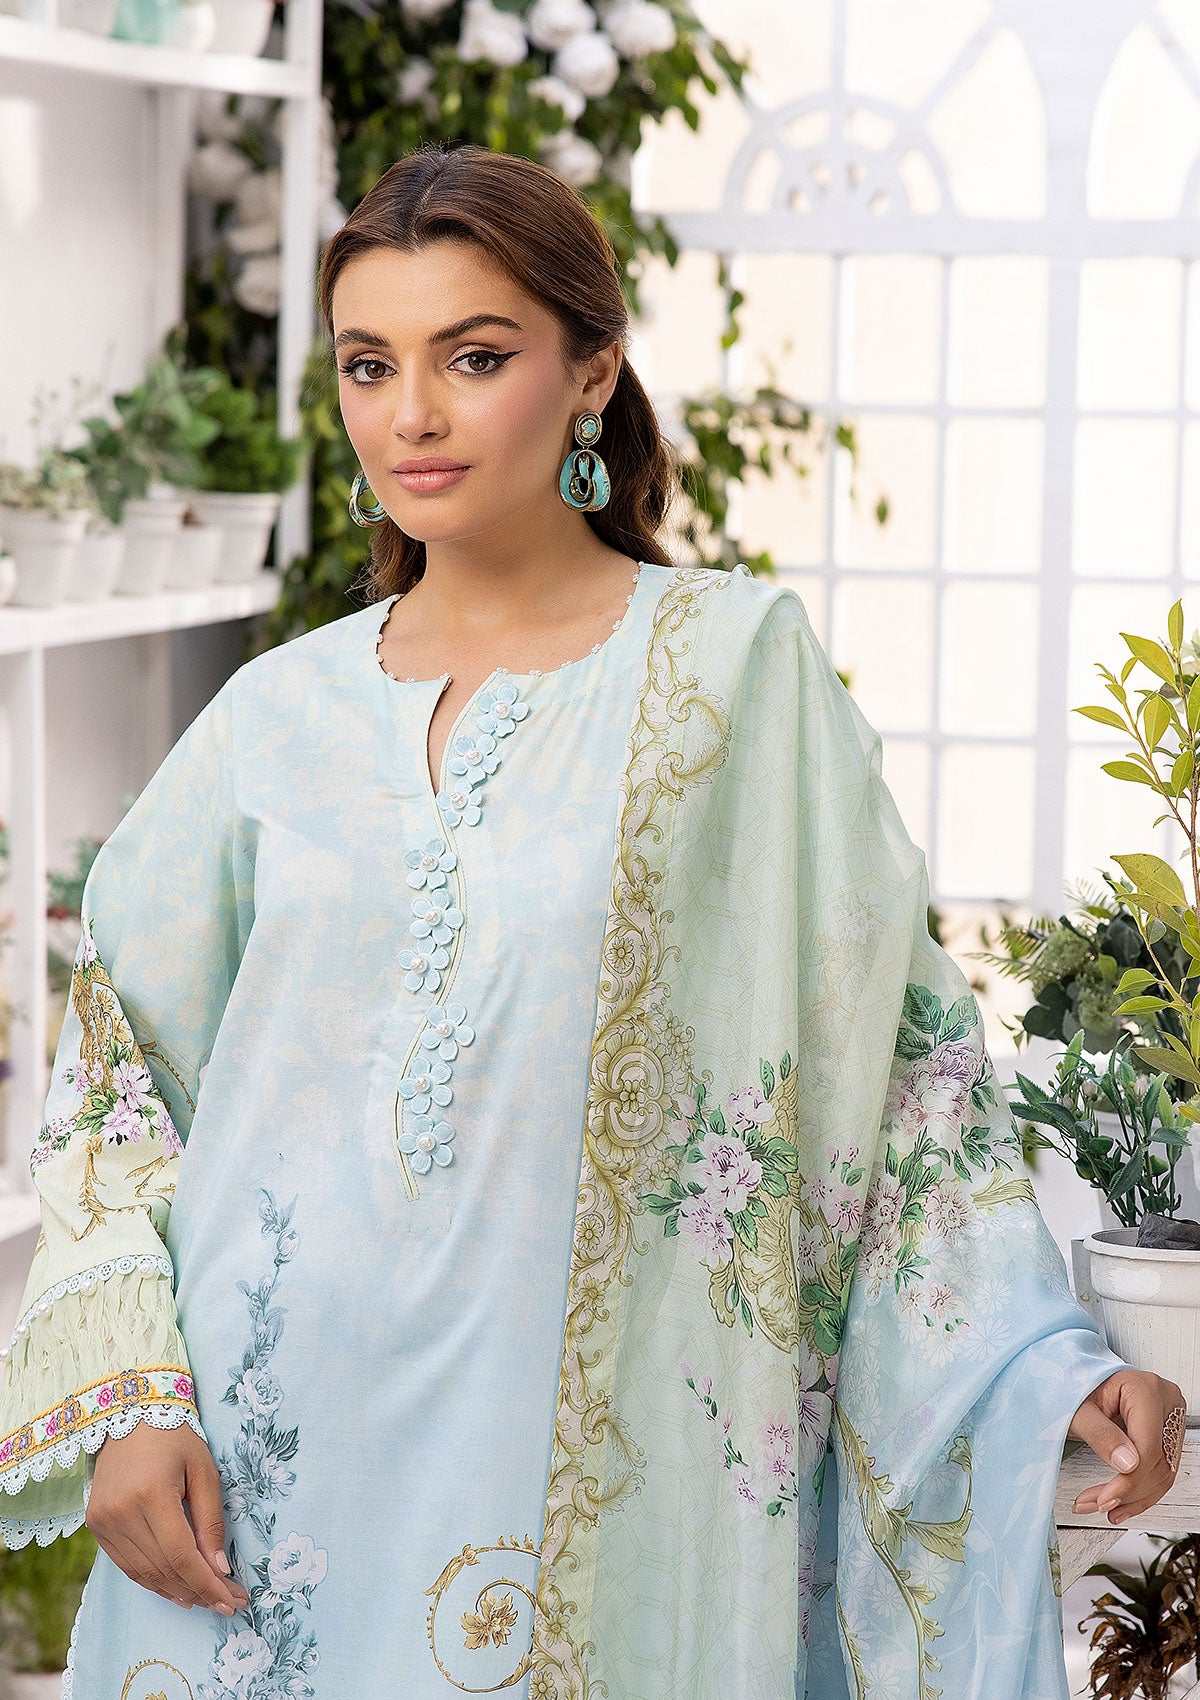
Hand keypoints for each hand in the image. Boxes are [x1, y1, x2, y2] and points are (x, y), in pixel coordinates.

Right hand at [87, 1420, 250, 1613]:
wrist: (130, 1414)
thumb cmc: (175, 1438)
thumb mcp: (205, 1471)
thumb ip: (211, 1522)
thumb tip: (220, 1570)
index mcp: (152, 1494)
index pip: (181, 1555)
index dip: (208, 1583)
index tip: (232, 1599)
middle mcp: (122, 1512)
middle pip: (163, 1569)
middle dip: (199, 1591)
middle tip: (227, 1602)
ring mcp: (104, 1521)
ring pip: (143, 1573)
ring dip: (176, 1591)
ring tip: (205, 1599)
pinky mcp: (95, 1525)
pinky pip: (126, 1565)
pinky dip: (152, 1580)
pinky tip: (176, 1588)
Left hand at [1067, 1367, 1186, 1524]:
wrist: (1079, 1384)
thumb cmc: (1076, 1390)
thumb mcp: (1078, 1410)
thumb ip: (1100, 1434)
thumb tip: (1128, 1465)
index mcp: (1146, 1389)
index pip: (1147, 1447)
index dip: (1128, 1480)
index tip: (1105, 1500)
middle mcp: (1166, 1402)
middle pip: (1157, 1463)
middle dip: (1126, 1492)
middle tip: (1097, 1506)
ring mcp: (1170, 1419)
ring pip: (1162, 1473)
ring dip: (1133, 1498)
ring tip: (1103, 1508)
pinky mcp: (1167, 1435)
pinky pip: (1161, 1471)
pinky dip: (1140, 1492)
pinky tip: (1120, 1505)